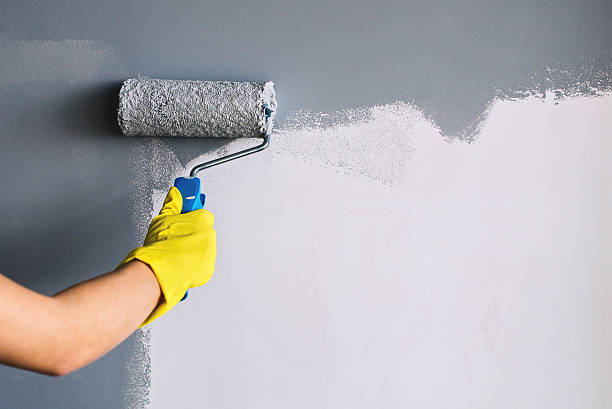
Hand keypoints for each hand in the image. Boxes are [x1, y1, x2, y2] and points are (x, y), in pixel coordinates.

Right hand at [121, 187, 216, 325]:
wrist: (161, 269)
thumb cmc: (162, 244)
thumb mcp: (162, 218)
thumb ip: (172, 204)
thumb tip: (175, 194)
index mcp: (202, 220)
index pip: (202, 214)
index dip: (193, 217)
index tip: (187, 218)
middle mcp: (209, 236)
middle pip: (204, 231)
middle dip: (193, 234)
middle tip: (177, 238)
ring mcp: (210, 253)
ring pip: (203, 248)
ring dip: (193, 250)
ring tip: (176, 253)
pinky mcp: (207, 269)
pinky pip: (202, 265)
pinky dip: (193, 265)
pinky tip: (180, 263)